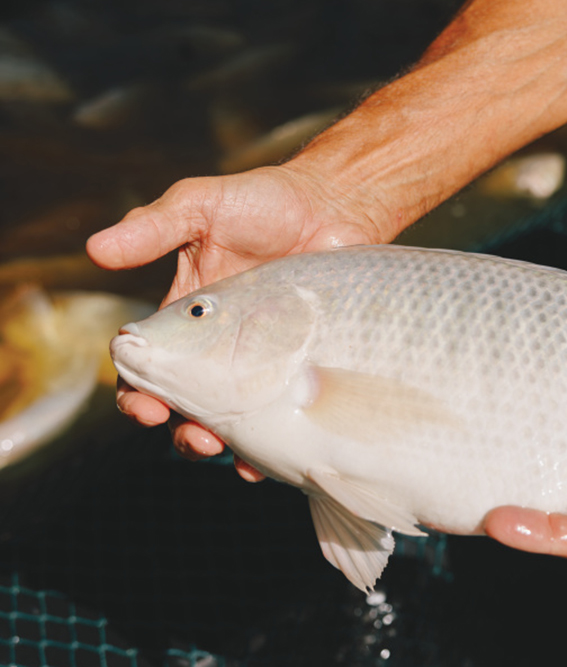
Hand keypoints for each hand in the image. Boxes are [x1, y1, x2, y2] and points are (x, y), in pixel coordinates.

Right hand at [89, 164, 390, 473]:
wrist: (335, 204)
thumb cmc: (264, 201)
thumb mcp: (202, 206)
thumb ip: (153, 227)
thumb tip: (95, 249)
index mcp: (186, 315)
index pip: (150, 366)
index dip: (138, 391)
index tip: (143, 405)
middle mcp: (221, 345)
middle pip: (188, 404)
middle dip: (181, 429)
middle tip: (196, 438)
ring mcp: (264, 358)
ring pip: (234, 417)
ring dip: (225, 443)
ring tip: (231, 452)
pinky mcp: (303, 364)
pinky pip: (285, 410)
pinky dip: (275, 439)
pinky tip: (275, 456)